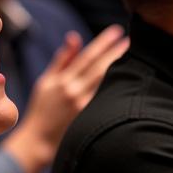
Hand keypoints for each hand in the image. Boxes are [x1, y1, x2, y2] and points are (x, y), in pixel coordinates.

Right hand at [2, 26, 128, 172]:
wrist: (38, 141)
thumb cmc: (42, 109)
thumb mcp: (47, 81)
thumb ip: (63, 59)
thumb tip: (75, 36)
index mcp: (62, 80)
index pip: (87, 56)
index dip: (103, 42)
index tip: (117, 31)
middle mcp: (73, 91)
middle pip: (100, 68)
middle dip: (116, 52)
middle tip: (131, 40)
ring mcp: (82, 106)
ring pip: (105, 84)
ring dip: (120, 69)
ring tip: (134, 57)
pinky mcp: (87, 119)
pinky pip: (104, 100)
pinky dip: (115, 88)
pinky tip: (128, 81)